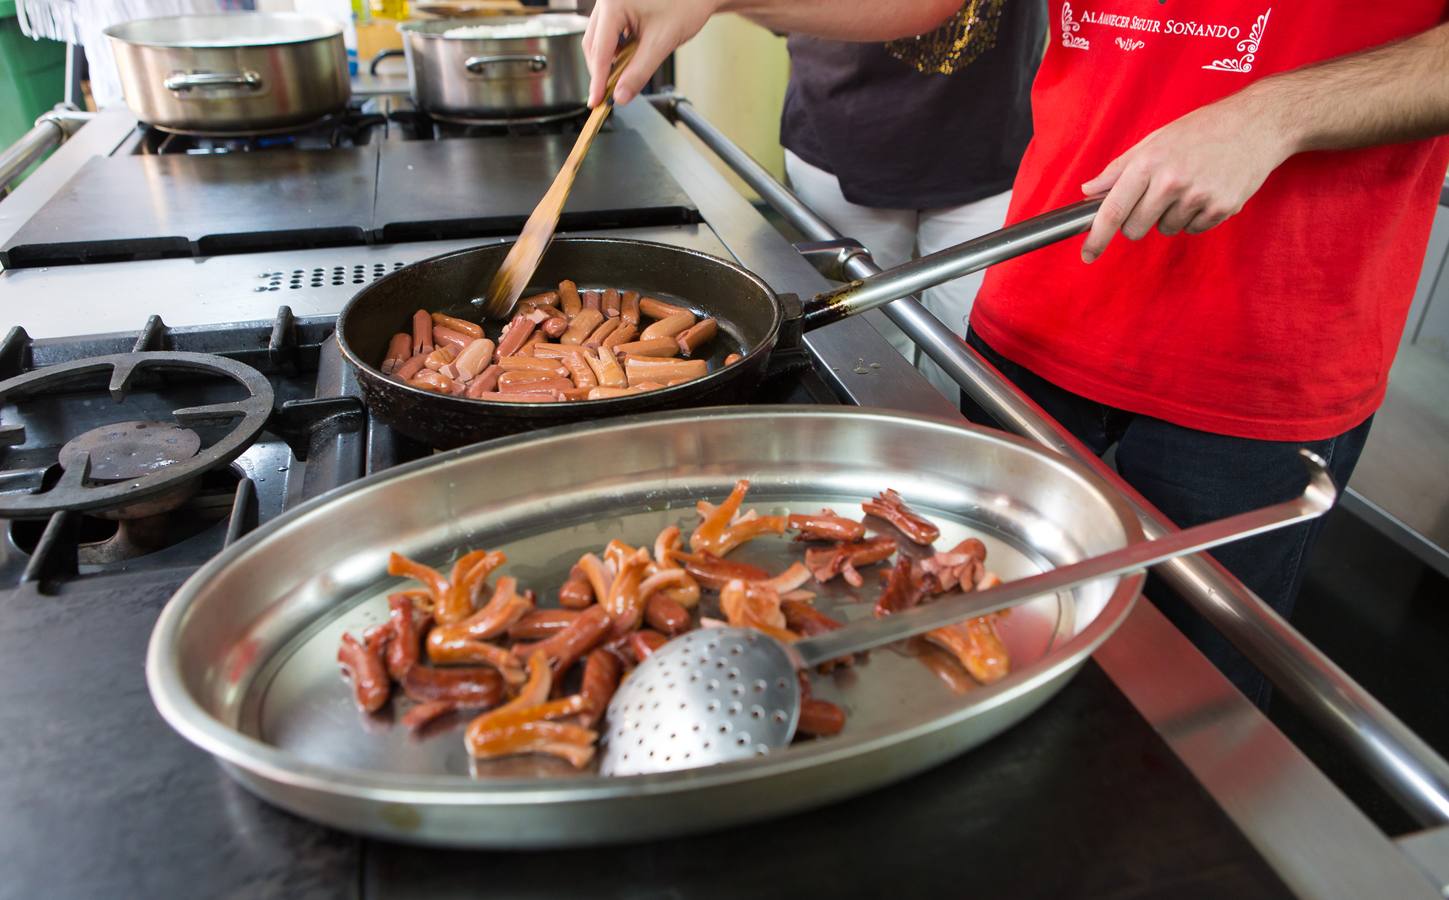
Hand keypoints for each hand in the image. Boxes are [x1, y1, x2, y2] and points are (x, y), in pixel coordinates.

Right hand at [583, 0, 719, 106]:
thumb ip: (639, 73)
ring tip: (622, 76)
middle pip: (593, 44)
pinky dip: (615, 49)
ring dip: (608, 60)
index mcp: (614, 3)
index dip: (598, 80)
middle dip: (600, 71)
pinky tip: (627, 59)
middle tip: (609, 94)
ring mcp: (611, 1)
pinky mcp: (618, 5)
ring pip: (598, 38)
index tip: (597, 101)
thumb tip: (621, 95)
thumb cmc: (686, 5)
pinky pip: (608, 31)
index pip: (600, 50)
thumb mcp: (661, 43)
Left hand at [1079, 91, 1294, 262]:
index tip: (1087, 255)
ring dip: (1170, 215)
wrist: (1256, 124)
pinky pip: (1193, 229)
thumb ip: (1119, 169)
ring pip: (1165, 229)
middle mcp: (1172, 182)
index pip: (1113, 210)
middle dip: (1138, 220)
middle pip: (1135, 229)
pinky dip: (1195, 217)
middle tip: (1155, 196)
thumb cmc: (1201, 130)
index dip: (1097, 237)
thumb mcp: (1154, 140)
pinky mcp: (1222, 208)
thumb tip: (1088, 191)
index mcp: (1149, 163)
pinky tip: (1206, 190)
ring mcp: (1198, 197)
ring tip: (1189, 185)